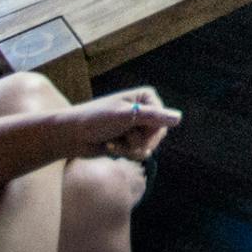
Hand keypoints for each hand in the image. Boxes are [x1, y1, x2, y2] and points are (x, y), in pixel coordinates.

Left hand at [57, 87, 182, 161]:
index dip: (148, 131)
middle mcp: (145, 110)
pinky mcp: (129, 140)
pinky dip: (123, 153)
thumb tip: (178, 118)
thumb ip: (153, 117)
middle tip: (120, 136)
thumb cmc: (96, 119)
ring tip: (111, 141)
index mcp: (147, 97)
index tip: (130, 127)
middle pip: (157, 137)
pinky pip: (138, 154)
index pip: (162, 122)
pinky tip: (109, 146)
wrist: (72, 134)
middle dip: (137, 142)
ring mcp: (137, 126)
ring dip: (128, 149)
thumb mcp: (125, 116)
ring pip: (147, 147)